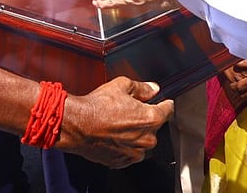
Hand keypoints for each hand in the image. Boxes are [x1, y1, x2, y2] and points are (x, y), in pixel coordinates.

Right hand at [56, 77, 173, 167]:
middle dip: (145, 118)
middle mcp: (146, 139)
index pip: (168, 110)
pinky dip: (124, 144)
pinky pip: (130, 152)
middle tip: (129, 110)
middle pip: (154, 127)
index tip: (164, 102)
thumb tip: (152, 88)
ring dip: (135, 134)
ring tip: (118, 123)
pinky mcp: (122, 161)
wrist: (78, 125)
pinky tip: (113, 134)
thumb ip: (142, 88)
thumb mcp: (122, 85)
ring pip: (142, 141)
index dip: (165, 103)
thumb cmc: (97, 107)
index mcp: (150, 119)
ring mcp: (135, 152)